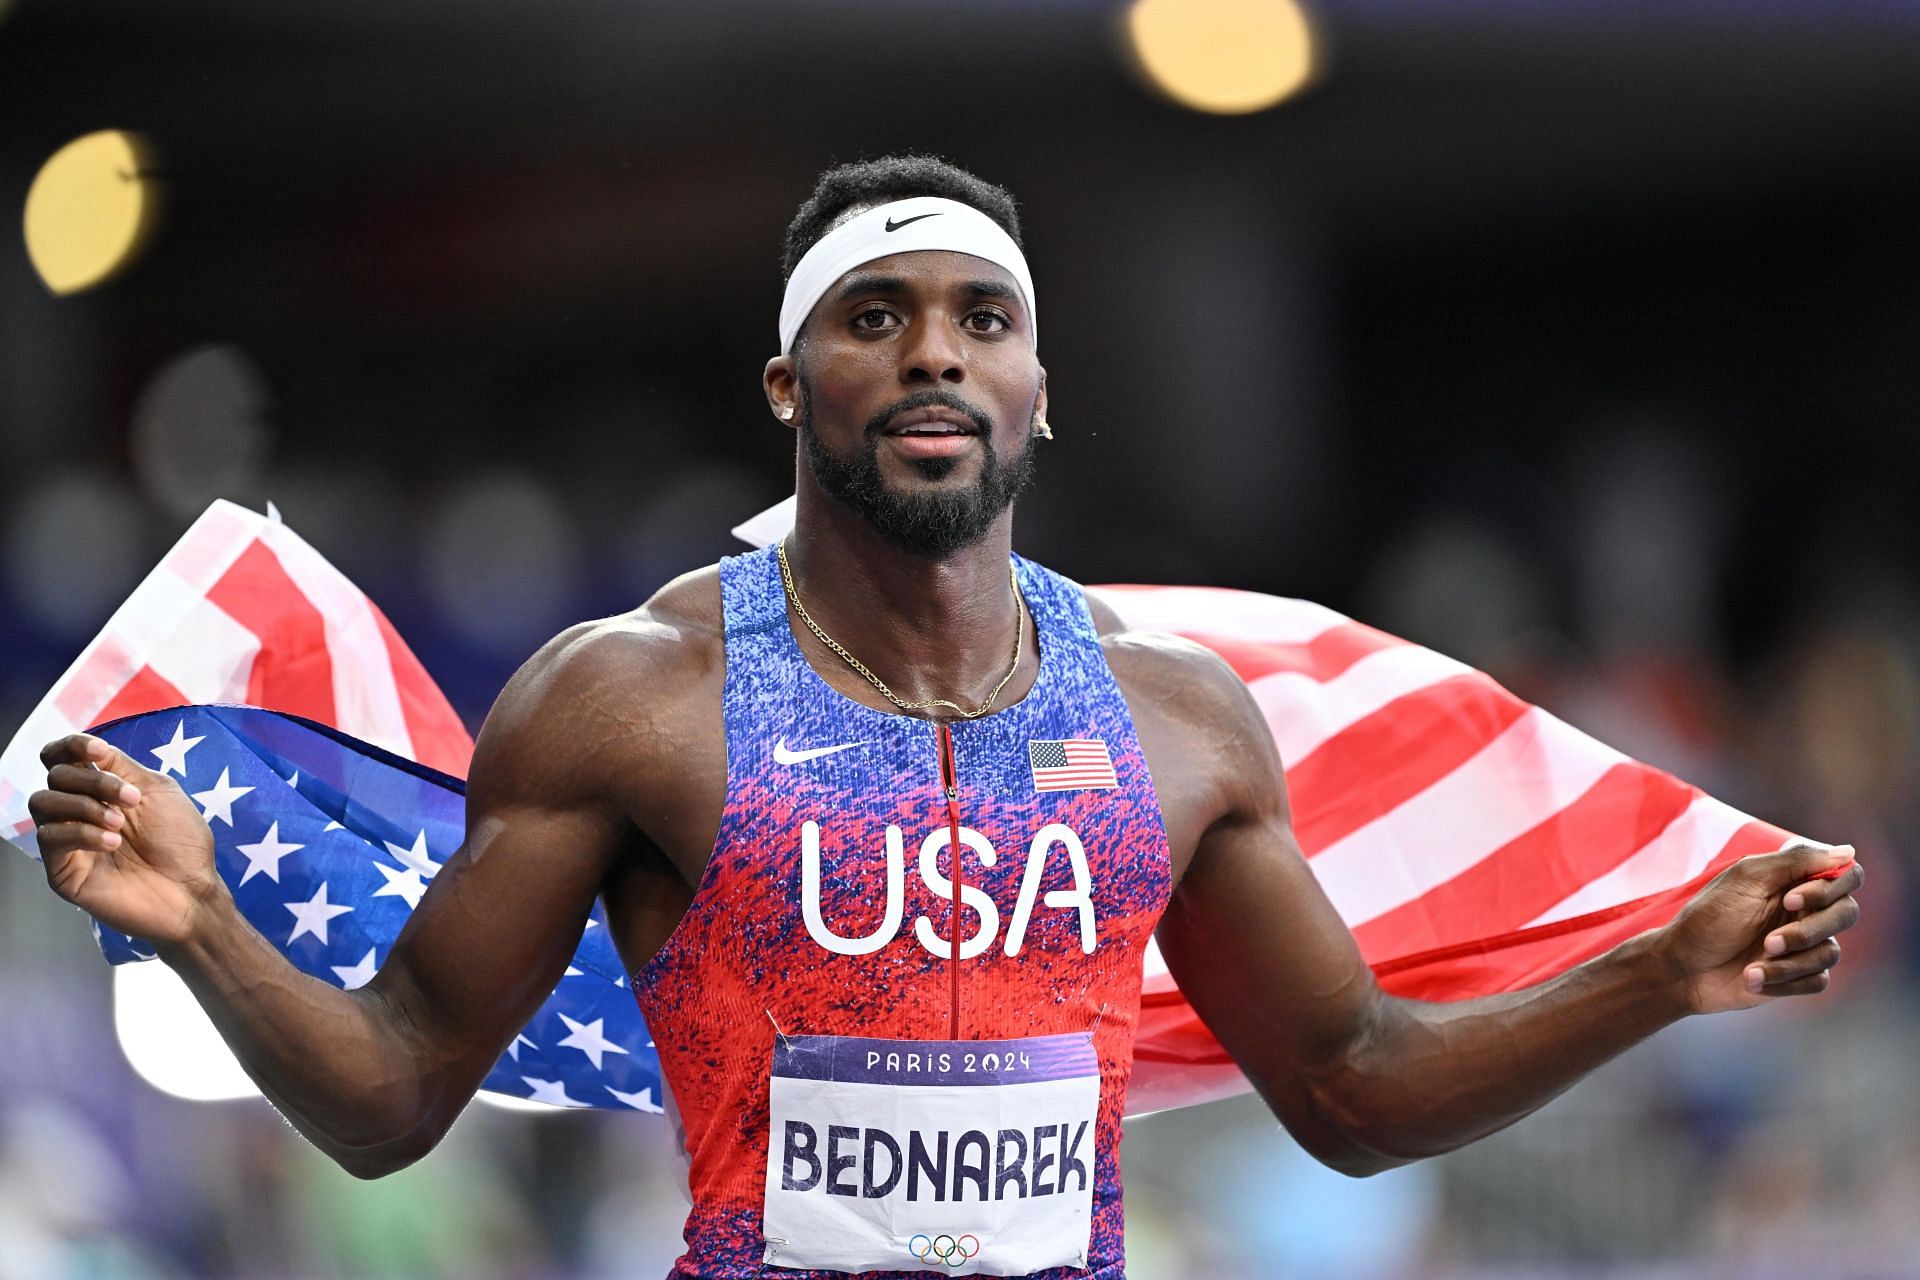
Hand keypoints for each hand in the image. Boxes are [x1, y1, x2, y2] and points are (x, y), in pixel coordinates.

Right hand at [28, 733, 227, 947]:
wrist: (191, 891)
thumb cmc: (181, 842)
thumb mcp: (157, 791)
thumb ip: (121, 767)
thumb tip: (91, 746)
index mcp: (100, 789)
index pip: (62, 758)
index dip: (71, 746)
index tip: (98, 752)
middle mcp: (78, 811)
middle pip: (55, 776)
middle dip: (94, 781)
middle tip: (131, 800)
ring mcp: (67, 840)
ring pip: (42, 803)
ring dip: (84, 806)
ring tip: (120, 824)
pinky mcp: (62, 870)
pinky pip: (50, 838)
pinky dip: (82, 834)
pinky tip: (112, 843)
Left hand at [1660, 841, 1862, 1014]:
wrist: (1682, 968)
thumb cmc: (1708, 918)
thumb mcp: (1746, 879)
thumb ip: (1796, 861)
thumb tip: (1848, 852)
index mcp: (1794, 882)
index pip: (1846, 876)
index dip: (1829, 889)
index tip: (1789, 900)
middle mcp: (1805, 911)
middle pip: (1847, 914)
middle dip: (1808, 931)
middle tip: (1769, 942)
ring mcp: (1803, 944)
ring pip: (1831, 952)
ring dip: (1790, 962)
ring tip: (1753, 964)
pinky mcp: (1798, 975)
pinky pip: (1818, 980)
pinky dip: (1785, 981)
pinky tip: (1753, 978)